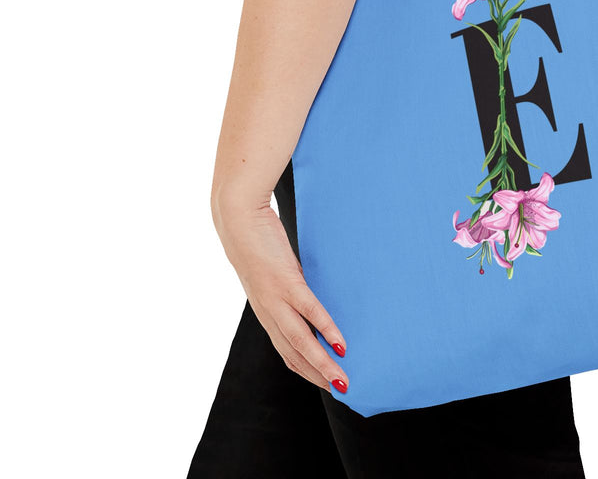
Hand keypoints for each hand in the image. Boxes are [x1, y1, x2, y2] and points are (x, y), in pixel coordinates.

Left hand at [212, 197, 349, 393]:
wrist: (238, 220)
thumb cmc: (259, 242)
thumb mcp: (276, 271)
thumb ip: (291, 286)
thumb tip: (312, 293)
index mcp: (267, 312)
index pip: (288, 352)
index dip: (308, 371)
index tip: (329, 383)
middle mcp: (269, 312)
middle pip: (294, 355)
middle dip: (318, 377)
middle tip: (343, 392)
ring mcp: (276, 299)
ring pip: (300, 342)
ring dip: (322, 365)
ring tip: (344, 380)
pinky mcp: (285, 282)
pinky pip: (309, 312)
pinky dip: (325, 330)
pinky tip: (340, 344)